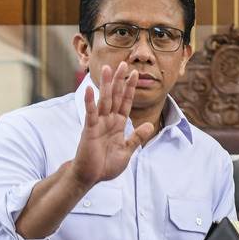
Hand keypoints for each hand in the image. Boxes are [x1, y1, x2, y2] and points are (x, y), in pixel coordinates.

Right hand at [70, 63, 154, 189]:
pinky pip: (90, 113)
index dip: (130, 88)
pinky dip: (90, 101)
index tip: (135, 74)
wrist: (91, 177)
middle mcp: (108, 120)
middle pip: (115, 96)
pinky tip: (90, 88)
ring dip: (105, 84)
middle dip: (119, 80)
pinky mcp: (89, 130)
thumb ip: (136, 137)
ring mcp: (98, 123)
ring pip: (103, 100)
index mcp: (118, 124)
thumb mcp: (127, 150)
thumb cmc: (106, 165)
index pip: (125, 102)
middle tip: (123, 63)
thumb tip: (149, 125)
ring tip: (107, 68)